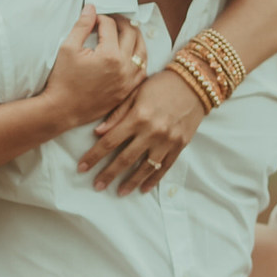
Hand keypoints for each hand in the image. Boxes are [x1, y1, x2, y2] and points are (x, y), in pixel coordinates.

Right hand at [43, 5, 146, 130]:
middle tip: (111, 19)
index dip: (101, 18)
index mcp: (109, 55)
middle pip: (131, 34)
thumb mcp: (68, 48)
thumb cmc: (62, 79)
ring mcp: (128, 80)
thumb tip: (91, 8)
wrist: (62, 109)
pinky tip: (132, 52)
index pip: (111, 26)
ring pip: (142, 51)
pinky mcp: (128, 90)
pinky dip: (139, 57)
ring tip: (126, 31)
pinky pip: (142, 69)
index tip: (93, 19)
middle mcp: (124, 67)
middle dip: (121, 22)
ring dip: (136, 37)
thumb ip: (82, 25)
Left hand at [78, 67, 204, 194]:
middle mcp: (152, 132)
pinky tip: (143, 188)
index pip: (110, 142)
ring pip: (145, 168)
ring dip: (131, 182)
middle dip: (108, 174)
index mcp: (138, 117)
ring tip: (119, 192)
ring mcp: (167, 141)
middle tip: (97, 186)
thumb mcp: (136, 92)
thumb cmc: (161, 85)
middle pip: (125, 159)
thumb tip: (98, 132)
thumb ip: (117, 113)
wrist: (195, 83)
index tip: (82, 167)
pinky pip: (164, 167)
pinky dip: (153, 179)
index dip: (94, 156)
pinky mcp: (180, 145)